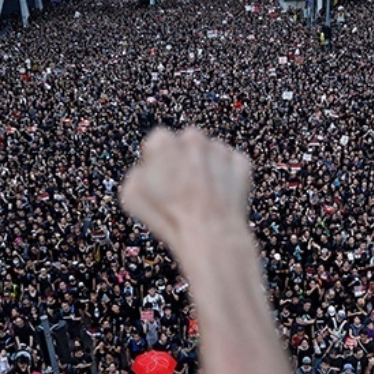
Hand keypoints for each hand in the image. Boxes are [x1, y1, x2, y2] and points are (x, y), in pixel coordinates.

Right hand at [120, 127, 251, 253]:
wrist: (209, 234)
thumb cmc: (168, 217)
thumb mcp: (132, 195)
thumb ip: (137, 173)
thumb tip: (145, 169)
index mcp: (164, 142)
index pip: (159, 141)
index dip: (158, 160)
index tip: (161, 176)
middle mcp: (193, 139)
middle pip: (187, 144)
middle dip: (184, 160)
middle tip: (183, 187)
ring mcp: (220, 150)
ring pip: (211, 154)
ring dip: (206, 168)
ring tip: (202, 196)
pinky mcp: (241, 163)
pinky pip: (232, 165)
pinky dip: (228, 177)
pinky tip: (219, 197)